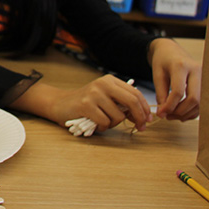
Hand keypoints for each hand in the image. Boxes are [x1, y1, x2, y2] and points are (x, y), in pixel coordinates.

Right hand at [14, 75, 151, 132]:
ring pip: (118, 116)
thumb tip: (143, 116)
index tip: (148, 120)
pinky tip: (94, 123)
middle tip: (140, 128)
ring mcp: (94, 94)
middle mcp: (103, 84)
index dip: (144, 108)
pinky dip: (102, 127)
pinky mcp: (86, 105)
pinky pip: (105, 122)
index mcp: (110, 80)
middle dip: (139, 117)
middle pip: (131, 102)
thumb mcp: (105, 97)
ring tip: (103, 121)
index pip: (135, 93)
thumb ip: (122, 103)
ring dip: (113, 124)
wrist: (60, 104)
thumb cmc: (86, 104)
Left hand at [147, 38, 200, 120]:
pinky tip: (180, 113)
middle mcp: (197, 70)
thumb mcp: (157, 74)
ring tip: (171, 115)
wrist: (172, 50)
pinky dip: (192, 111)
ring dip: (186, 113)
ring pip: (200, 102)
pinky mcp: (207, 83)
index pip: (178, 91)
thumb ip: (160, 93)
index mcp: (181, 66)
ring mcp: (205, 76)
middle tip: (167, 116)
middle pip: (194, 98)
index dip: (169, 106)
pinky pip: (202, 102)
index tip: (161, 113)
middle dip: (180, 111)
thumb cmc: (163, 61)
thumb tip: (164, 112)